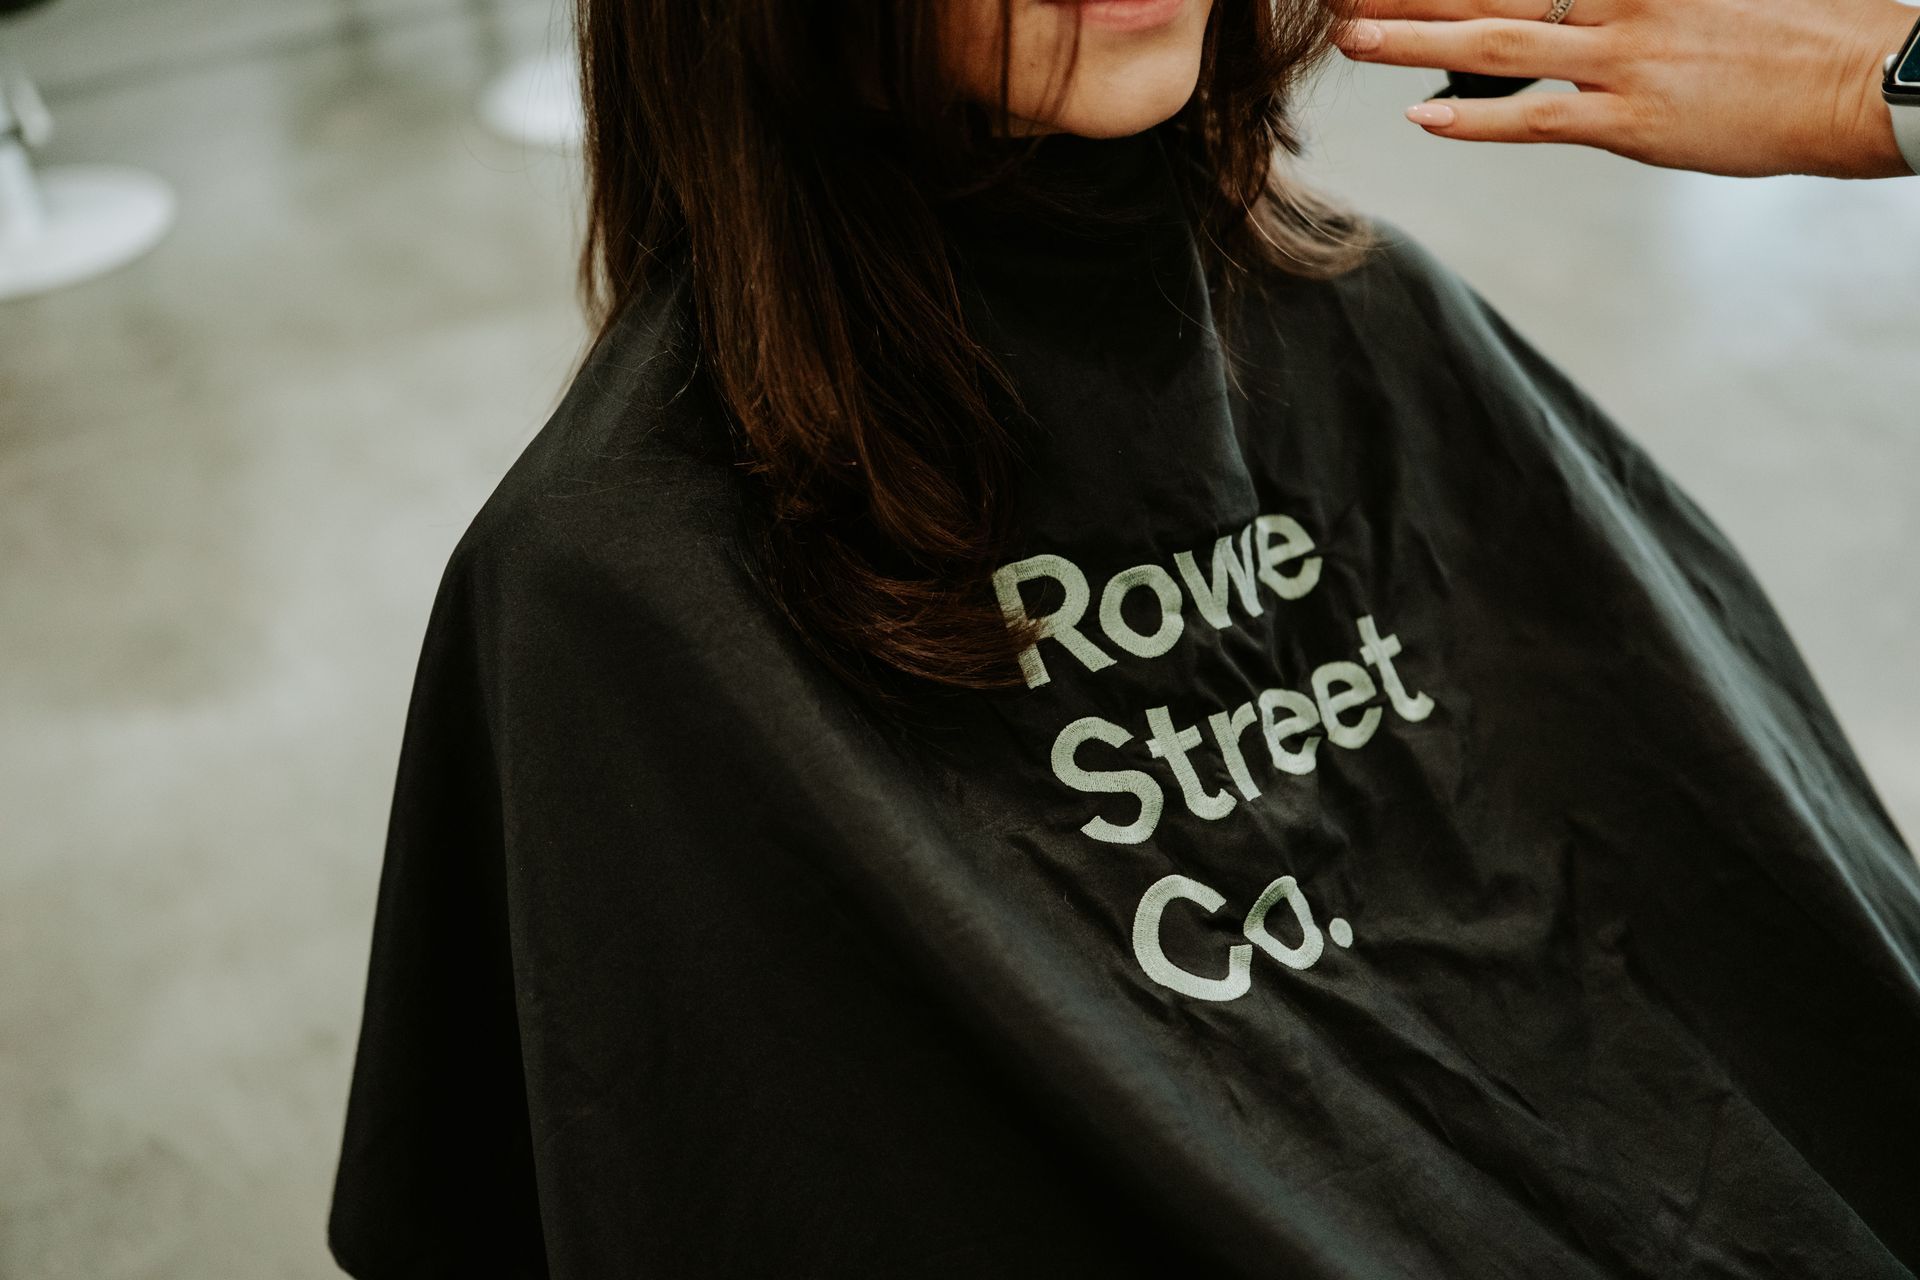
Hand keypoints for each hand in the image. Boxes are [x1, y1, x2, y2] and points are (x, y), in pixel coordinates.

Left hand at [1332, 0, 1919, 177]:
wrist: (1861, 78)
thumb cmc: (1788, 32)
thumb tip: (1561, 3)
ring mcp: (1625, 57)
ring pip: (1494, 40)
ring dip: (1411, 36)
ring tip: (1347, 34)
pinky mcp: (1635, 119)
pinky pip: (1538, 119)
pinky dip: (1475, 119)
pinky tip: (1420, 117)